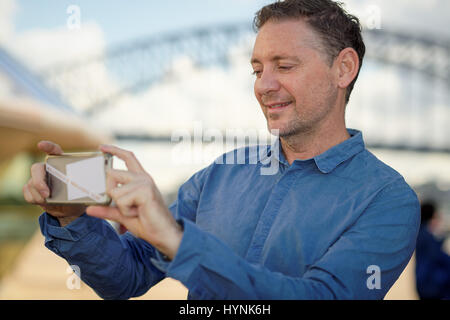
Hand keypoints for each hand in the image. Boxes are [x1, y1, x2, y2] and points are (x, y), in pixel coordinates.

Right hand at [23, 141, 85, 225]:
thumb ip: (84, 182)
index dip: (48, 146)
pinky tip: (44, 202)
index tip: (41, 145)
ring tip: (50, 201)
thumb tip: (90, 181)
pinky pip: (27, 192)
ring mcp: (38, 177)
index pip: (54, 150)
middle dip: (39, 182)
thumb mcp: (83, 189)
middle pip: (36, 168)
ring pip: (31, 183)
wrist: (67, 210)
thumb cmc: (77, 195)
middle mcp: (48, 168)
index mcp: (61, 163)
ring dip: (39, 196)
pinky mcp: (31, 187)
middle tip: (47, 194)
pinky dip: (34, 199)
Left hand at [86, 145, 182, 259]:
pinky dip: (126, 210)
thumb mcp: (122, 214)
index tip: (101, 148)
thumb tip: (89, 209)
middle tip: (124, 207)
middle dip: (110, 193)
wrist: (163, 234)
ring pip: (114, 191)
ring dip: (121, 207)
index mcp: (140, 179)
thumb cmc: (147, 223)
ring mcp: (144, 182)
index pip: (128, 157)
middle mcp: (143, 177)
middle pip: (112, 173)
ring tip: (136, 211)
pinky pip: (121, 199)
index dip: (114, 150)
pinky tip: (139, 212)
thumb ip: (107, 209)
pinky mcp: (145, 190)